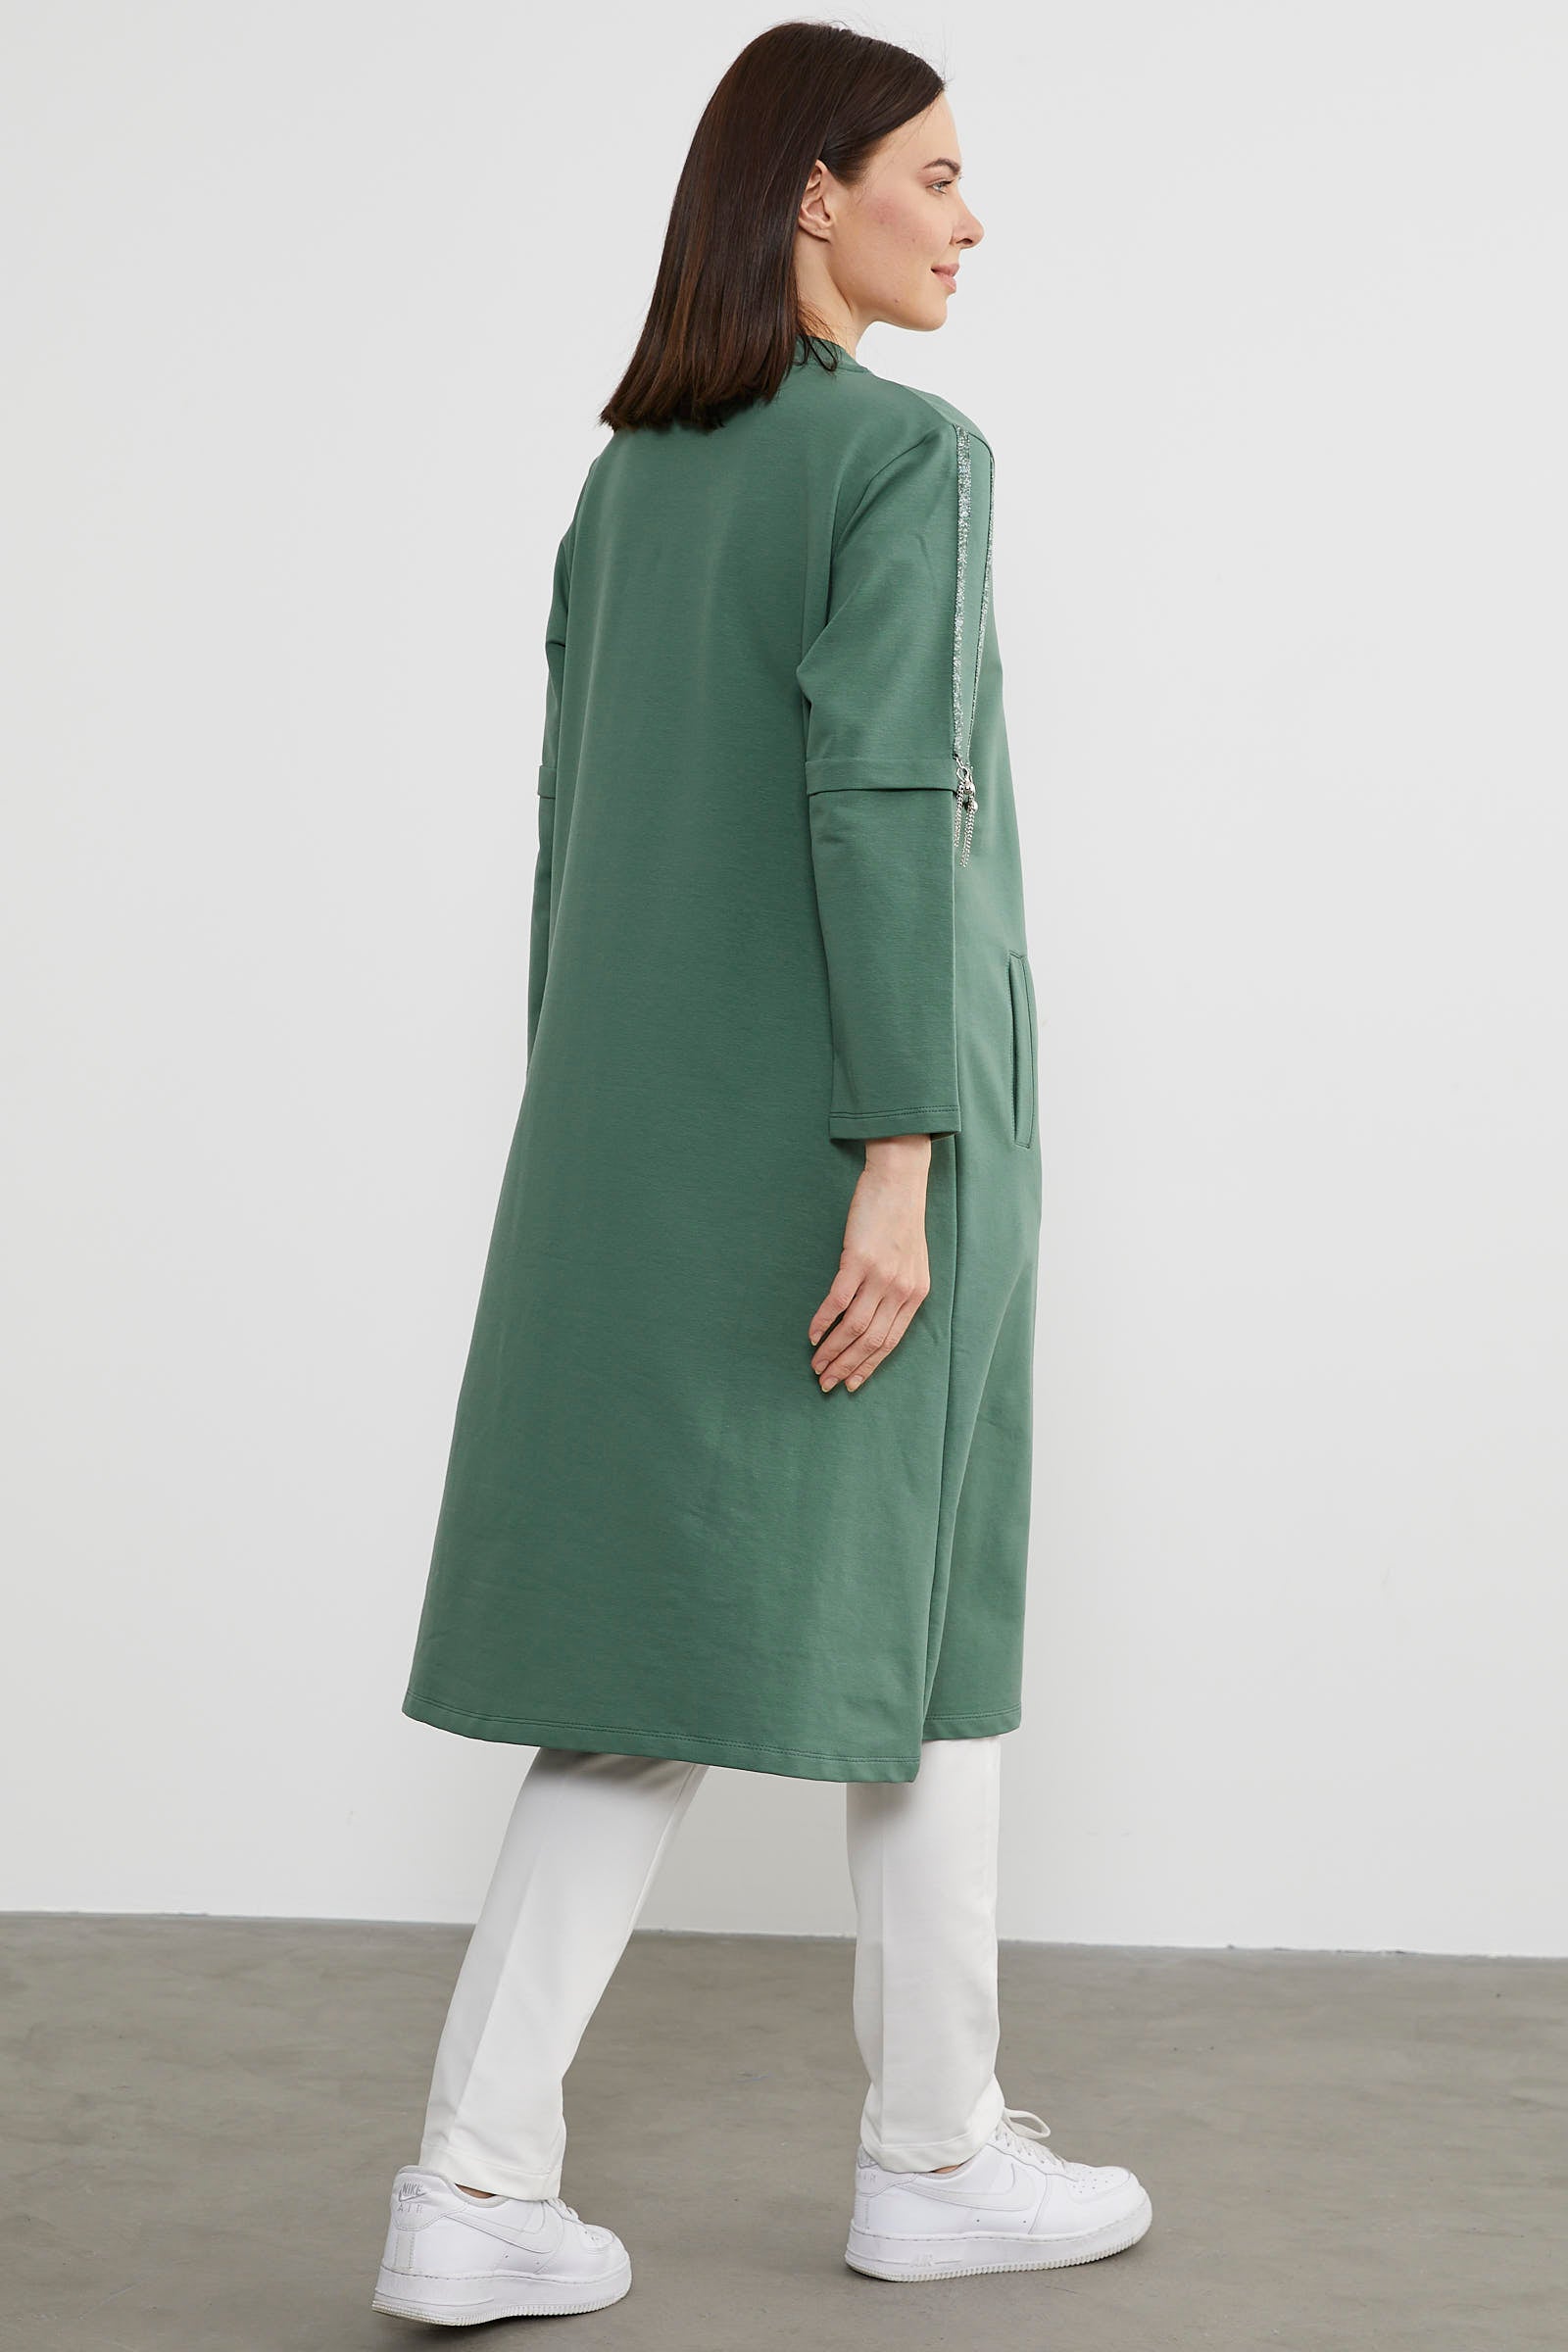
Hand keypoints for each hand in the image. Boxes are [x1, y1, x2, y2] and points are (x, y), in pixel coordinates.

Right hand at [807, 1136, 932, 1392]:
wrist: (898, 1182)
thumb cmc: (901, 1220)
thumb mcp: (910, 1261)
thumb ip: (896, 1290)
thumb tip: (872, 1318)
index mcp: (916, 1294)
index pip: (890, 1342)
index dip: (869, 1366)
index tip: (851, 1384)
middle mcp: (901, 1290)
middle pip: (871, 1341)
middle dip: (847, 1367)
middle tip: (826, 1384)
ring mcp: (880, 1276)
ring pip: (853, 1327)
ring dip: (832, 1350)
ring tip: (816, 1366)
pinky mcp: (859, 1260)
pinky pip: (837, 1302)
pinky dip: (822, 1322)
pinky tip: (811, 1335)